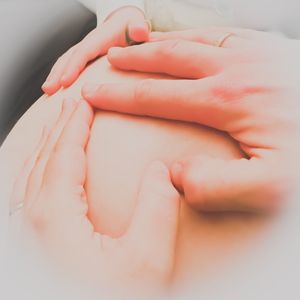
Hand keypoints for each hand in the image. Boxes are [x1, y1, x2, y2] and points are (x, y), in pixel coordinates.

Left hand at [10, 98, 178, 290]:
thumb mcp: (147, 260)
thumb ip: (157, 209)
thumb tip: (162, 172)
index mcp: (56, 214)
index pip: (64, 153)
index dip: (75, 124)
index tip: (84, 101)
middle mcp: (34, 217)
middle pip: (44, 156)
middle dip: (58, 125)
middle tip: (71, 102)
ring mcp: (29, 230)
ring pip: (31, 171)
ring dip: (47, 142)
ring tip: (58, 124)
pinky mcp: (33, 241)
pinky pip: (27, 189)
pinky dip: (37, 166)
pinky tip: (44, 165)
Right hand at [42, 6, 149, 95]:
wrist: (124, 24)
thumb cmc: (131, 27)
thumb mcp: (137, 25)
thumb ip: (139, 28)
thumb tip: (140, 31)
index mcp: (99, 39)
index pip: (83, 53)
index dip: (73, 67)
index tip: (65, 82)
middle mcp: (87, 45)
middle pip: (69, 58)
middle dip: (57, 73)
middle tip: (49, 90)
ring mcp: (84, 52)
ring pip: (66, 62)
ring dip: (55, 76)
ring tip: (48, 91)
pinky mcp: (84, 59)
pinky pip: (69, 66)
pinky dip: (61, 76)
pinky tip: (57, 89)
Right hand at [82, 28, 299, 212]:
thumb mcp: (270, 188)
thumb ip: (218, 185)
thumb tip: (178, 174)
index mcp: (228, 101)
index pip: (156, 97)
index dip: (120, 96)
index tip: (95, 93)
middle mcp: (236, 69)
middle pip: (169, 60)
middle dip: (133, 62)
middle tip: (109, 62)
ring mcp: (254, 55)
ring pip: (194, 40)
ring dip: (161, 44)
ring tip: (138, 45)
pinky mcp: (269, 52)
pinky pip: (223, 34)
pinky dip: (196, 36)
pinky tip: (191, 41)